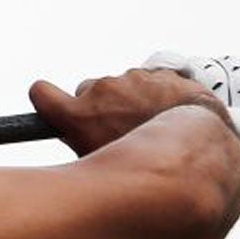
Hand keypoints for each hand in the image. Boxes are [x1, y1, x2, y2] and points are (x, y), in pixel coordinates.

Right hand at [29, 67, 228, 157]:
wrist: (198, 143)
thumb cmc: (148, 166)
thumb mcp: (104, 166)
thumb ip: (87, 147)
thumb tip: (80, 152)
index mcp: (79, 115)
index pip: (42, 93)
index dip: (47, 99)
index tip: (50, 102)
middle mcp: (99, 91)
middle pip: (88, 91)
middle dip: (101, 105)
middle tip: (120, 128)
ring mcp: (129, 79)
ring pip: (122, 86)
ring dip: (132, 99)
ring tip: (151, 123)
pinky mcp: (156, 72)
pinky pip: (149, 80)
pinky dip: (156, 92)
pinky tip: (168, 112)